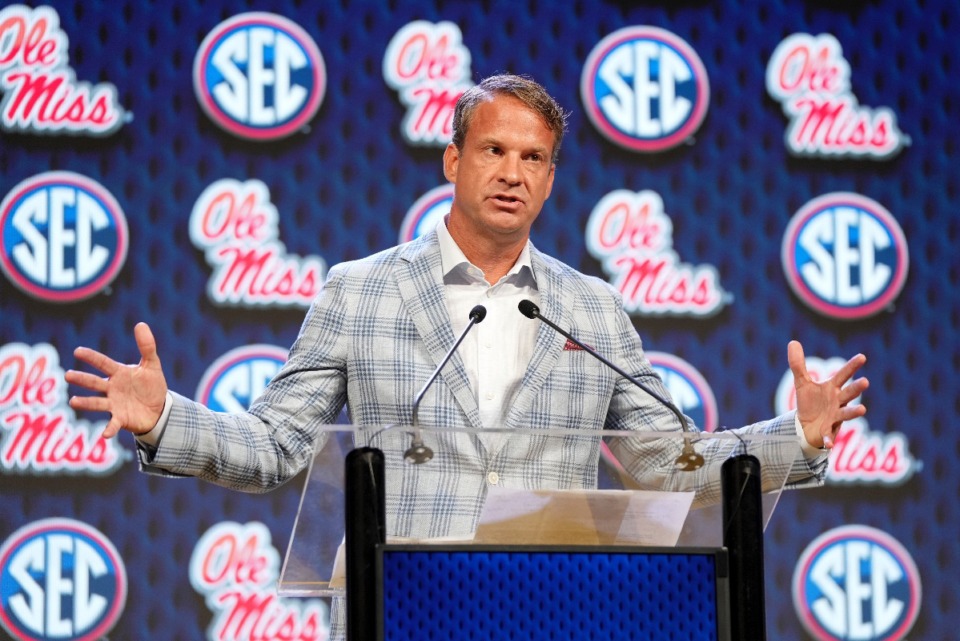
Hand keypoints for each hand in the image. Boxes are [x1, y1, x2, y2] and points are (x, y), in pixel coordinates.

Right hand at [65, 322, 168, 438]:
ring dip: (85, 402)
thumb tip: (140, 324)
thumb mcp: (152, 365)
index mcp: (119, 373)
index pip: (103, 363)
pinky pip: (112, 424)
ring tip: (73, 401)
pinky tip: (104, 435)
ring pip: (97, 403)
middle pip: (95, 382)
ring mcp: (114, 404)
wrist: (159, 409)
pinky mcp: (120, 419)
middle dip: (82, 379)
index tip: (78, 351)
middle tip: (67, 375)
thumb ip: (147, 346)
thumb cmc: (152, 386)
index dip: (92, 357)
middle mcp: (112, 388)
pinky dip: (108, 429)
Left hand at [788, 340, 868, 448]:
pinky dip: (829, 440)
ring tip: (862, 410)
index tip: (862, 356)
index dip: (852, 366)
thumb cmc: (810, 402)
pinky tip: (829, 444)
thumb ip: (797, 364)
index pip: (843, 375)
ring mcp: (835, 417)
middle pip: (849, 394)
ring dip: (853, 412)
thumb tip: (792, 342)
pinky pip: (829, 436)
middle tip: (865, 382)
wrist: (806, 426)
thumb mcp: (802, 383)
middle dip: (856, 388)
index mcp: (832, 388)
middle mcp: (838, 402)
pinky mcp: (828, 431)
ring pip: (846, 414)